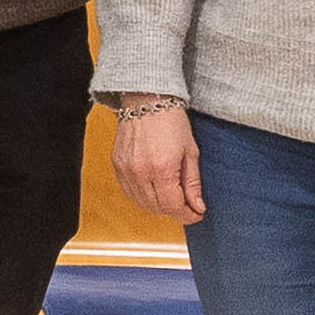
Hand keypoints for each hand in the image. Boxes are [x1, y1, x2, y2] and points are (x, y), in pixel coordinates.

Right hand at [108, 99, 203, 227]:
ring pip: (142, 203)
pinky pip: (129, 192)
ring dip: (159, 206)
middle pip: (157, 207)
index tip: (197, 214)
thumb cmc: (171, 121)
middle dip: (175, 211)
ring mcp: (126, 169)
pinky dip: (143, 196)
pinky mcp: (117, 165)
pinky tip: (154, 190)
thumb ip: (193, 183)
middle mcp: (140, 172)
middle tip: (188, 206)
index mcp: (162, 168)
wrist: (146, 100)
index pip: (173, 205)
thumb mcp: (190, 152)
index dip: (188, 214)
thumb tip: (197, 207)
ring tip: (172, 197)